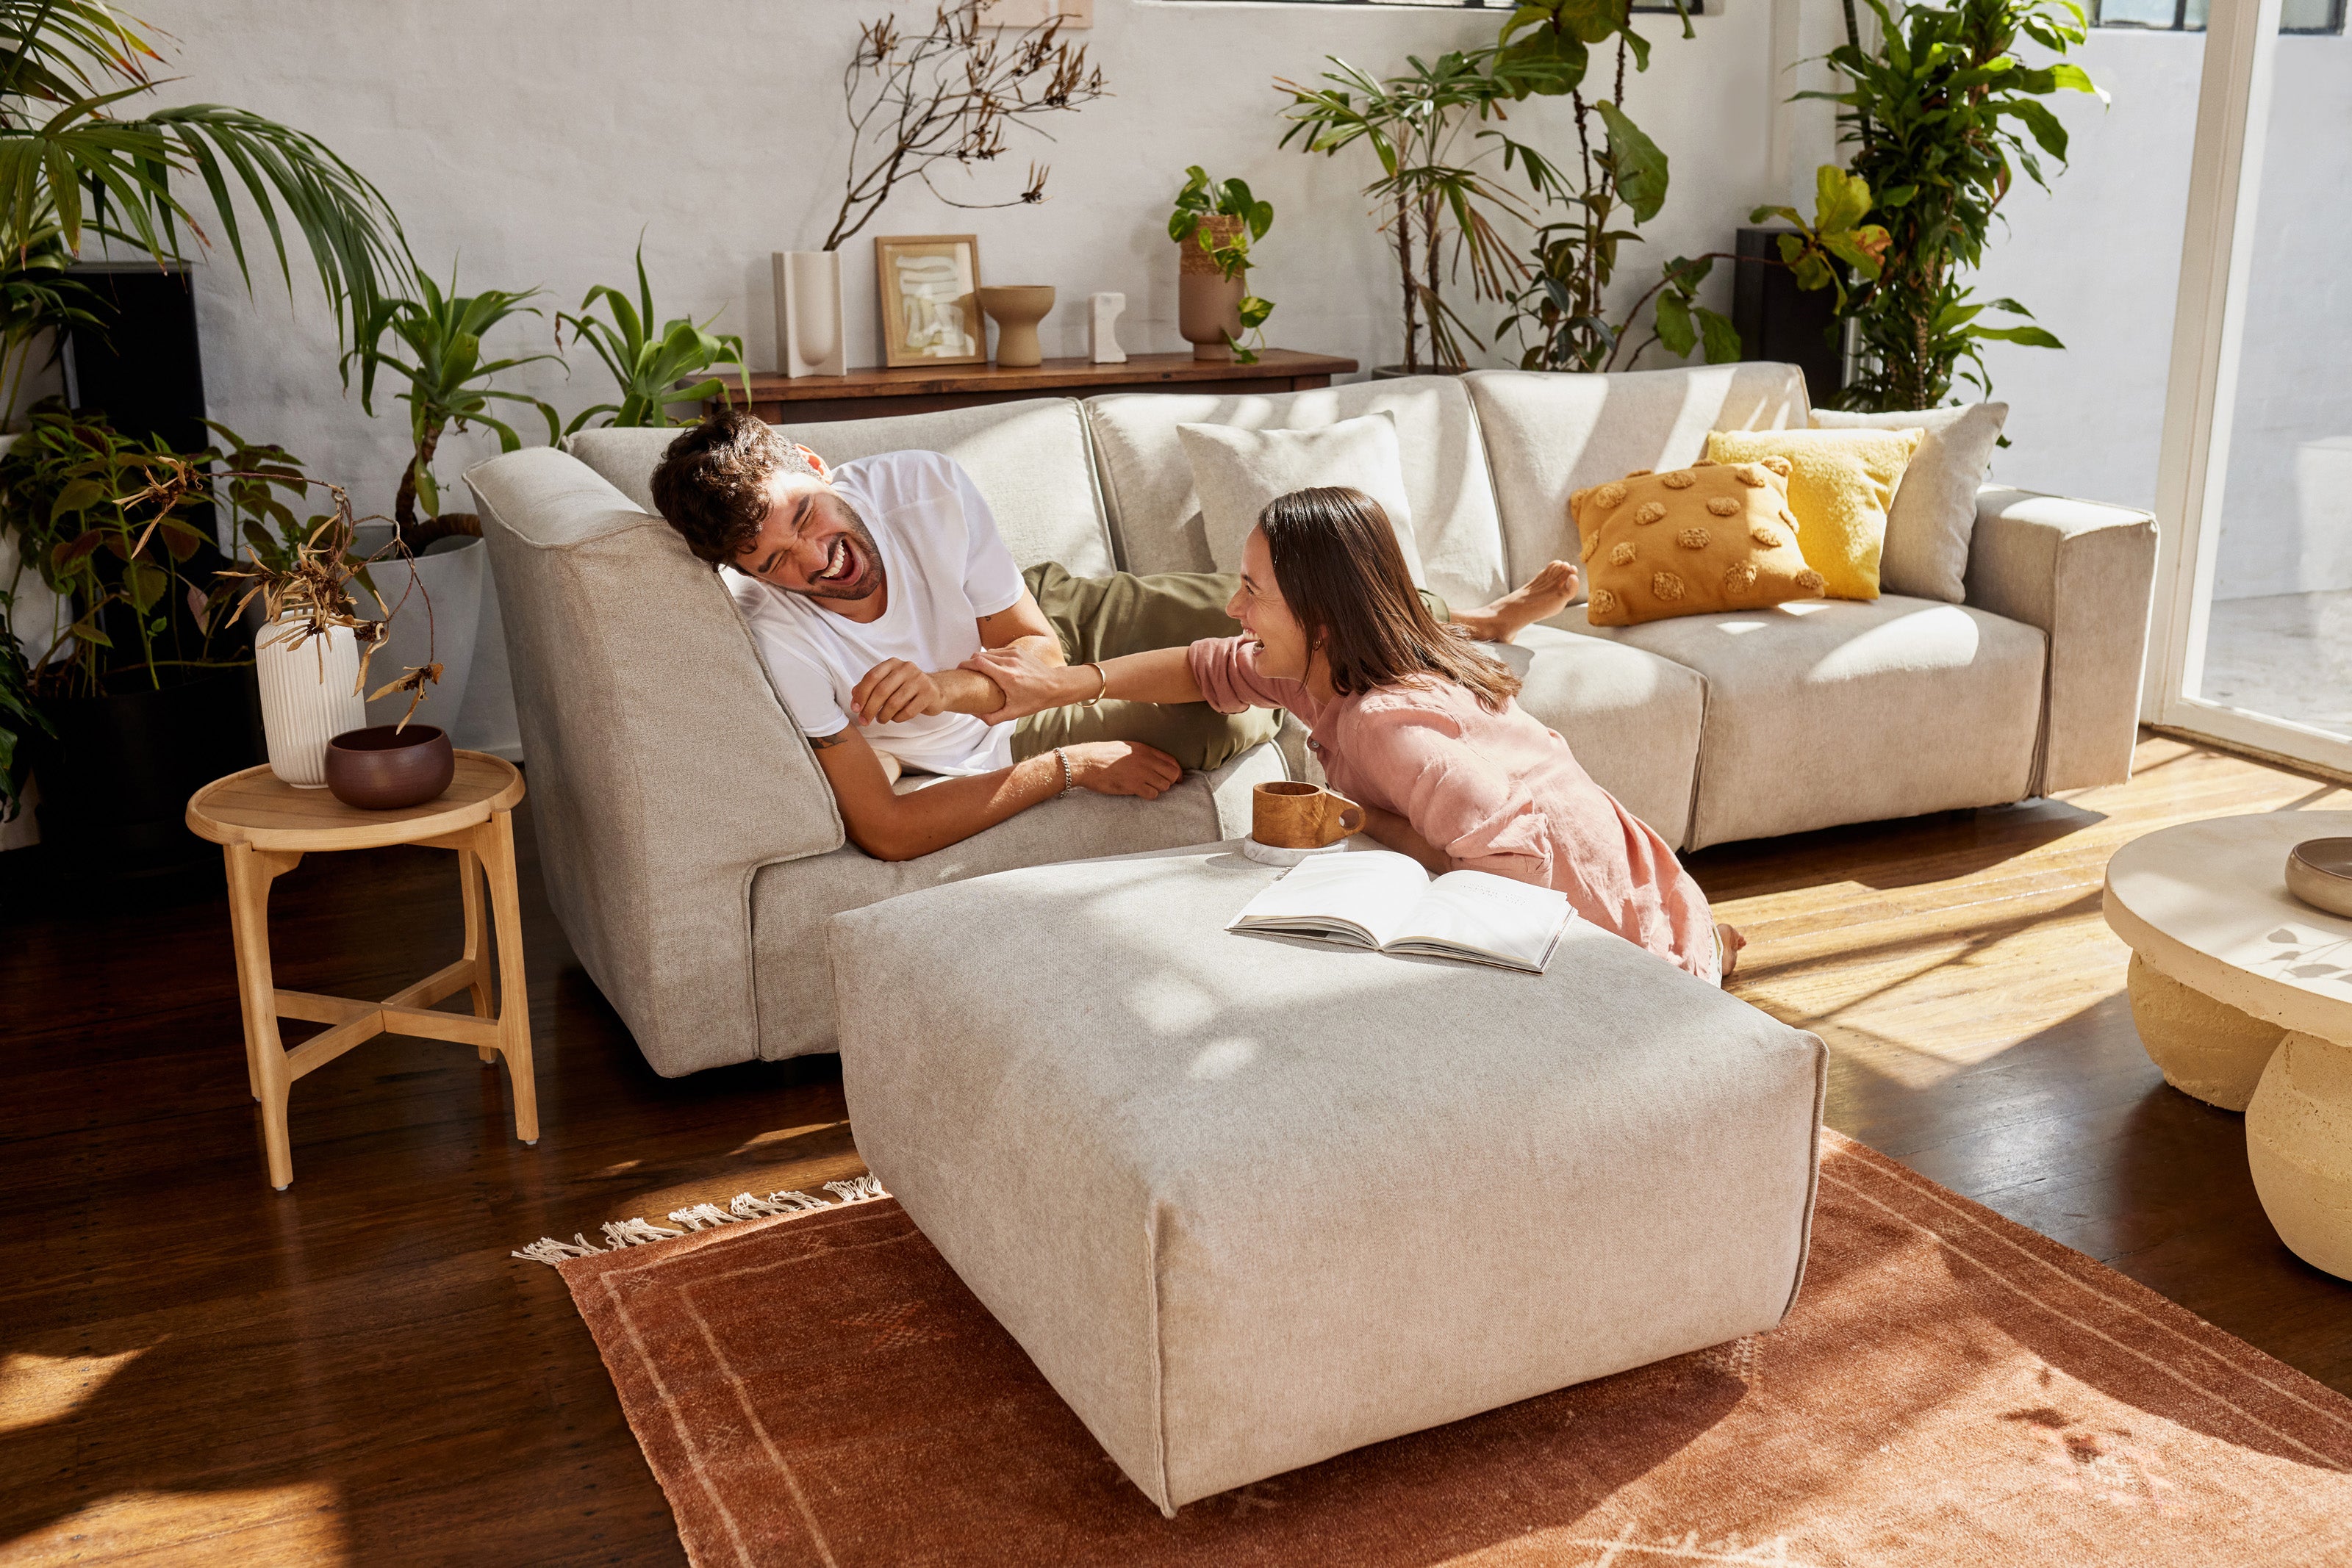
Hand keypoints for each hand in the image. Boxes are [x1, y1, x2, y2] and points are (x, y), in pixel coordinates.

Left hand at [851, 659, 944, 725]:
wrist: (937, 690)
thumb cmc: (908, 688)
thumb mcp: (888, 683)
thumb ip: (871, 687)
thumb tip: (854, 696)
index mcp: (893, 663)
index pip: (872, 677)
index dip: (861, 694)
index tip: (855, 708)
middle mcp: (906, 668)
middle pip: (881, 690)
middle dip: (869, 709)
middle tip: (864, 720)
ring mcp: (919, 680)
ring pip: (894, 703)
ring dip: (883, 715)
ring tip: (881, 719)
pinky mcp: (929, 693)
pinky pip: (908, 711)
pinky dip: (898, 718)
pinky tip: (896, 718)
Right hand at [962, 640, 1082, 724]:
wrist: (1054, 686)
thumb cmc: (1035, 699)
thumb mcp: (1013, 713)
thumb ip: (992, 717)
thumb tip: (975, 715)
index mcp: (1006, 676)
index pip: (978, 663)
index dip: (965, 665)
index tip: (959, 670)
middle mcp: (1009, 661)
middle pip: (980, 656)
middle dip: (970, 663)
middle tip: (967, 674)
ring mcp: (1014, 654)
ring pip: (988, 652)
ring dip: (981, 660)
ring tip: (980, 671)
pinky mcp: (1017, 650)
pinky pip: (998, 651)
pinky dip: (992, 657)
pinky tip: (994, 667)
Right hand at [1061, 741, 1181, 800]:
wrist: (1086, 762)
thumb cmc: (1102, 755)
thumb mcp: (1125, 747)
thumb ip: (1142, 753)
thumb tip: (1155, 762)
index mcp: (1144, 749)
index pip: (1171, 761)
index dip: (1177, 772)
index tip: (1177, 779)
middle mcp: (1145, 760)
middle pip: (1172, 774)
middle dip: (1169, 782)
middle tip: (1161, 786)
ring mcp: (1140, 773)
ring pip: (1164, 786)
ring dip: (1158, 789)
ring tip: (1146, 788)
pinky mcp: (1133, 785)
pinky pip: (1152, 794)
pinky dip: (1149, 795)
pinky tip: (1139, 792)